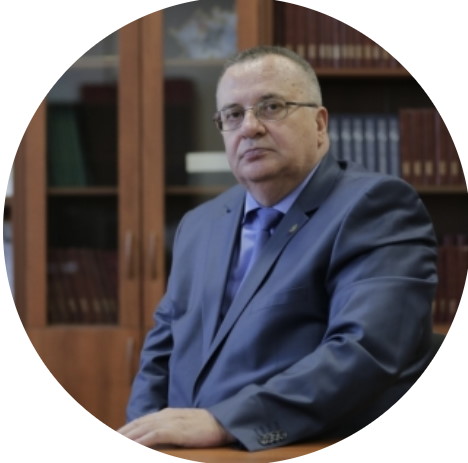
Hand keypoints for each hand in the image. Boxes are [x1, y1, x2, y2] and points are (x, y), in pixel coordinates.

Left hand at [117, 408, 234, 447]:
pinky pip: (154, 435)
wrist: (223, 422)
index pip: (139, 423)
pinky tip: (131, 446)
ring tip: (111, 445)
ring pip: (141, 429)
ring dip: (125, 437)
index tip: (110, 439)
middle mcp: (165, 415)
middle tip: (103, 443)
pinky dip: (140, 440)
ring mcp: (170, 421)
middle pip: (136, 425)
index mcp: (166, 414)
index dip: (124, 431)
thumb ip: (169, 430)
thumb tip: (155, 440)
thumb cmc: (205, 427)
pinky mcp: (177, 430)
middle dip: (119, 434)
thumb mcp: (184, 427)